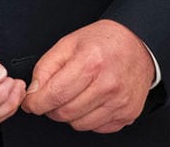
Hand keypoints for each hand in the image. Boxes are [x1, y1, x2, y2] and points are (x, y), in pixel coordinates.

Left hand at [20, 19, 153, 133]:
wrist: (138, 44)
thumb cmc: (104, 41)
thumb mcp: (68, 43)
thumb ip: (46, 67)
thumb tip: (33, 92)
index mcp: (91, 62)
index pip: (54, 95)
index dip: (36, 103)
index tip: (31, 102)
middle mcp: (108, 84)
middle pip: (65, 113)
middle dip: (52, 108)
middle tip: (54, 95)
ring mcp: (120, 102)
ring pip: (79, 124)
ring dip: (70, 115)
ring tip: (76, 95)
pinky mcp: (128, 114)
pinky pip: (96, 128)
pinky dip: (88, 118)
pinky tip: (92, 101)